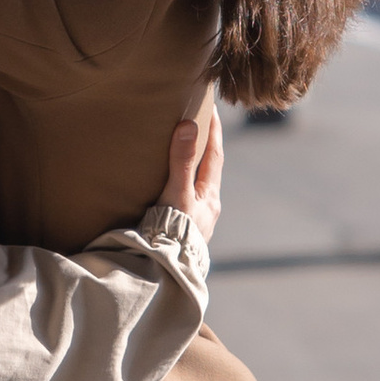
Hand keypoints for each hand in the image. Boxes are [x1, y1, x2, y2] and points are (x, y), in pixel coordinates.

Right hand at [158, 99, 223, 242]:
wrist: (164, 272)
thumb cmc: (172, 233)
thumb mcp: (176, 194)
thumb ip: (180, 161)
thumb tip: (188, 125)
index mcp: (209, 197)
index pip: (215, 155)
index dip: (213, 131)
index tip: (211, 109)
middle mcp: (207, 209)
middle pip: (209, 171)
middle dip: (205, 148)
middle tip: (198, 126)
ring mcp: (197, 222)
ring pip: (198, 188)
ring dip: (193, 170)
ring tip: (184, 155)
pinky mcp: (185, 232)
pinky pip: (187, 201)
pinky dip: (182, 187)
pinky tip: (172, 189)